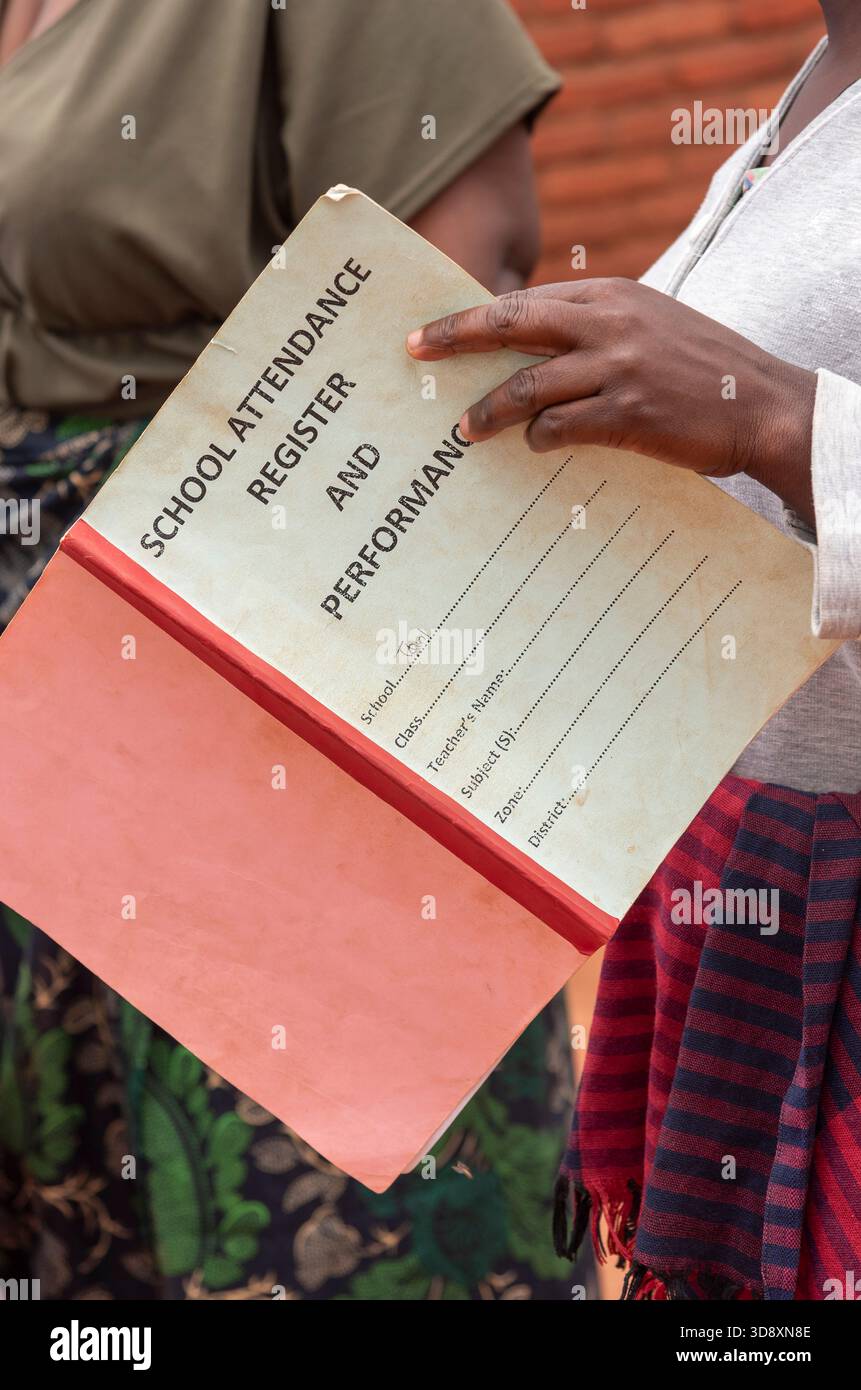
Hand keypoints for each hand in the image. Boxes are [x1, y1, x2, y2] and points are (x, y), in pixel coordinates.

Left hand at [406, 278, 816, 522]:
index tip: (430, 331)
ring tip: (464, 430)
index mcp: (610, 294)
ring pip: (528, 385)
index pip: (524, 300)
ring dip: (489, 410)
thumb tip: (531, 348)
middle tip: (417, 353)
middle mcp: (608, 322)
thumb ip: (595, 327)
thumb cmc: (701, 370)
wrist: (762, 404)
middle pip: (511, 323)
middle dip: (456, 337)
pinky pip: (561, 427)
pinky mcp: (628, 412)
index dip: (471, 315)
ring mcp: (618, 366)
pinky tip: (534, 448)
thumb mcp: (649, 325)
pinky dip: (539, 438)